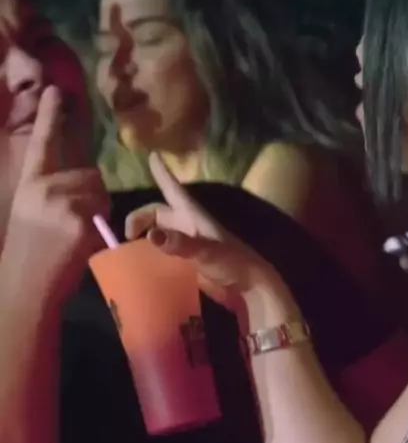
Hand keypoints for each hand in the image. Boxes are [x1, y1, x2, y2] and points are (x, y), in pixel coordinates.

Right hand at [3, 87, 109, 306]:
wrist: (25, 285)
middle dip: (91, 194)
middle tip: (74, 222)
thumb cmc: (30, 252)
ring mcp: (61, 202)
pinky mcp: (78, 219)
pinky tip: (81, 243)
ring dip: (97, 210)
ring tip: (76, 233)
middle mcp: (43, 187)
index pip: (42, 143)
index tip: (55, 89)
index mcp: (29, 183)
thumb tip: (82, 179)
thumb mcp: (32, 212)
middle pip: (90, 174)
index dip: (50, 116)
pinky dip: (99, 228)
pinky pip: (103, 213)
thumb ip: (52, 190)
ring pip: (100, 192)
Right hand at [126, 152, 275, 300]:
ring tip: (126, 247)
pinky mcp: (186, 260)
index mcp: (192, 215)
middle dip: (139, 218)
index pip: (172, 189)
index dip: (162, 173)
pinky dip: (150, 252)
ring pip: (158, 232)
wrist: (247, 287)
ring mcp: (185, 242)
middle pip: (157, 213)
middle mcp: (186, 225)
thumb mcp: (206, 250)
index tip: (152, 155)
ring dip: (143, 234)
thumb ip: (179, 243)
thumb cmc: (231, 261)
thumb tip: (150, 235)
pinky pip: (162, 251)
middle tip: (126, 236)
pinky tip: (139, 263)